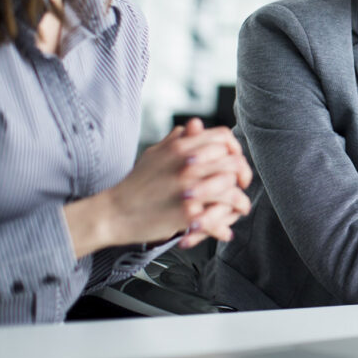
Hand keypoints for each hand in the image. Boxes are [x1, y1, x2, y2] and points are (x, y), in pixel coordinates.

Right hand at [64, 119, 250, 257]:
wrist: (114, 213)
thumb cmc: (135, 184)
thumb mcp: (155, 154)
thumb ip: (177, 139)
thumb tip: (194, 126)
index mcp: (181, 148)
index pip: (223, 137)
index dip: (234, 148)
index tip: (235, 160)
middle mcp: (188, 165)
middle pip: (234, 163)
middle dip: (243, 175)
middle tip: (241, 185)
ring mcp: (189, 190)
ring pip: (232, 192)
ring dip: (239, 203)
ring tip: (238, 209)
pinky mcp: (187, 215)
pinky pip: (217, 221)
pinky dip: (223, 228)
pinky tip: (224, 231)